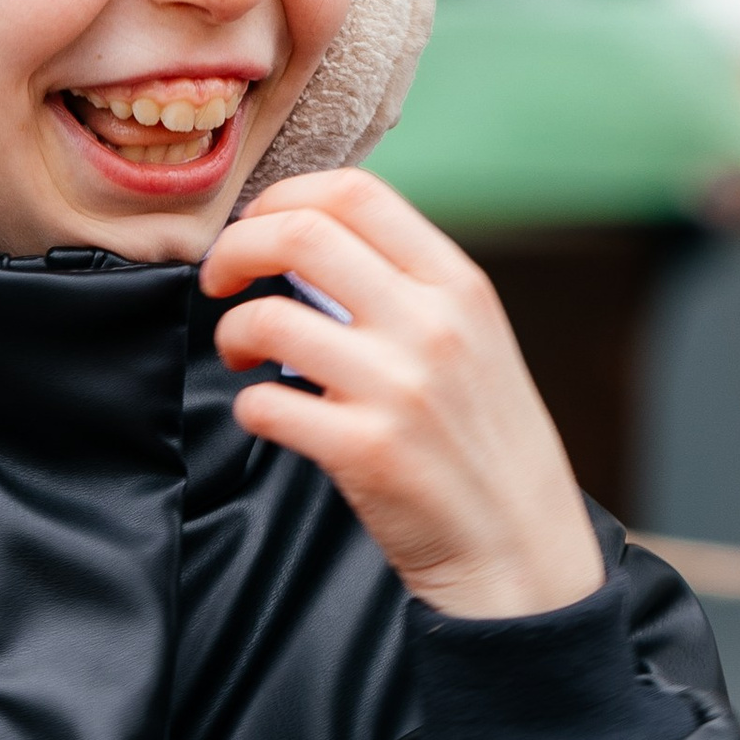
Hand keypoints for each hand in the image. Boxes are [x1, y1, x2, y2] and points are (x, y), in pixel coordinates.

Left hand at [204, 170, 603, 618]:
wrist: (520, 545)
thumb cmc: (482, 438)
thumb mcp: (473, 338)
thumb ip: (406, 286)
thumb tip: (310, 241)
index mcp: (458, 285)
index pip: (354, 193)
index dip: (282, 198)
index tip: (257, 229)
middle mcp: (432, 325)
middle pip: (300, 234)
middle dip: (235, 248)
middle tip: (220, 280)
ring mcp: (398, 388)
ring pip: (267, 318)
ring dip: (232, 332)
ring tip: (241, 354)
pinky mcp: (365, 451)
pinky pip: (264, 403)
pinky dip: (250, 405)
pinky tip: (270, 413)